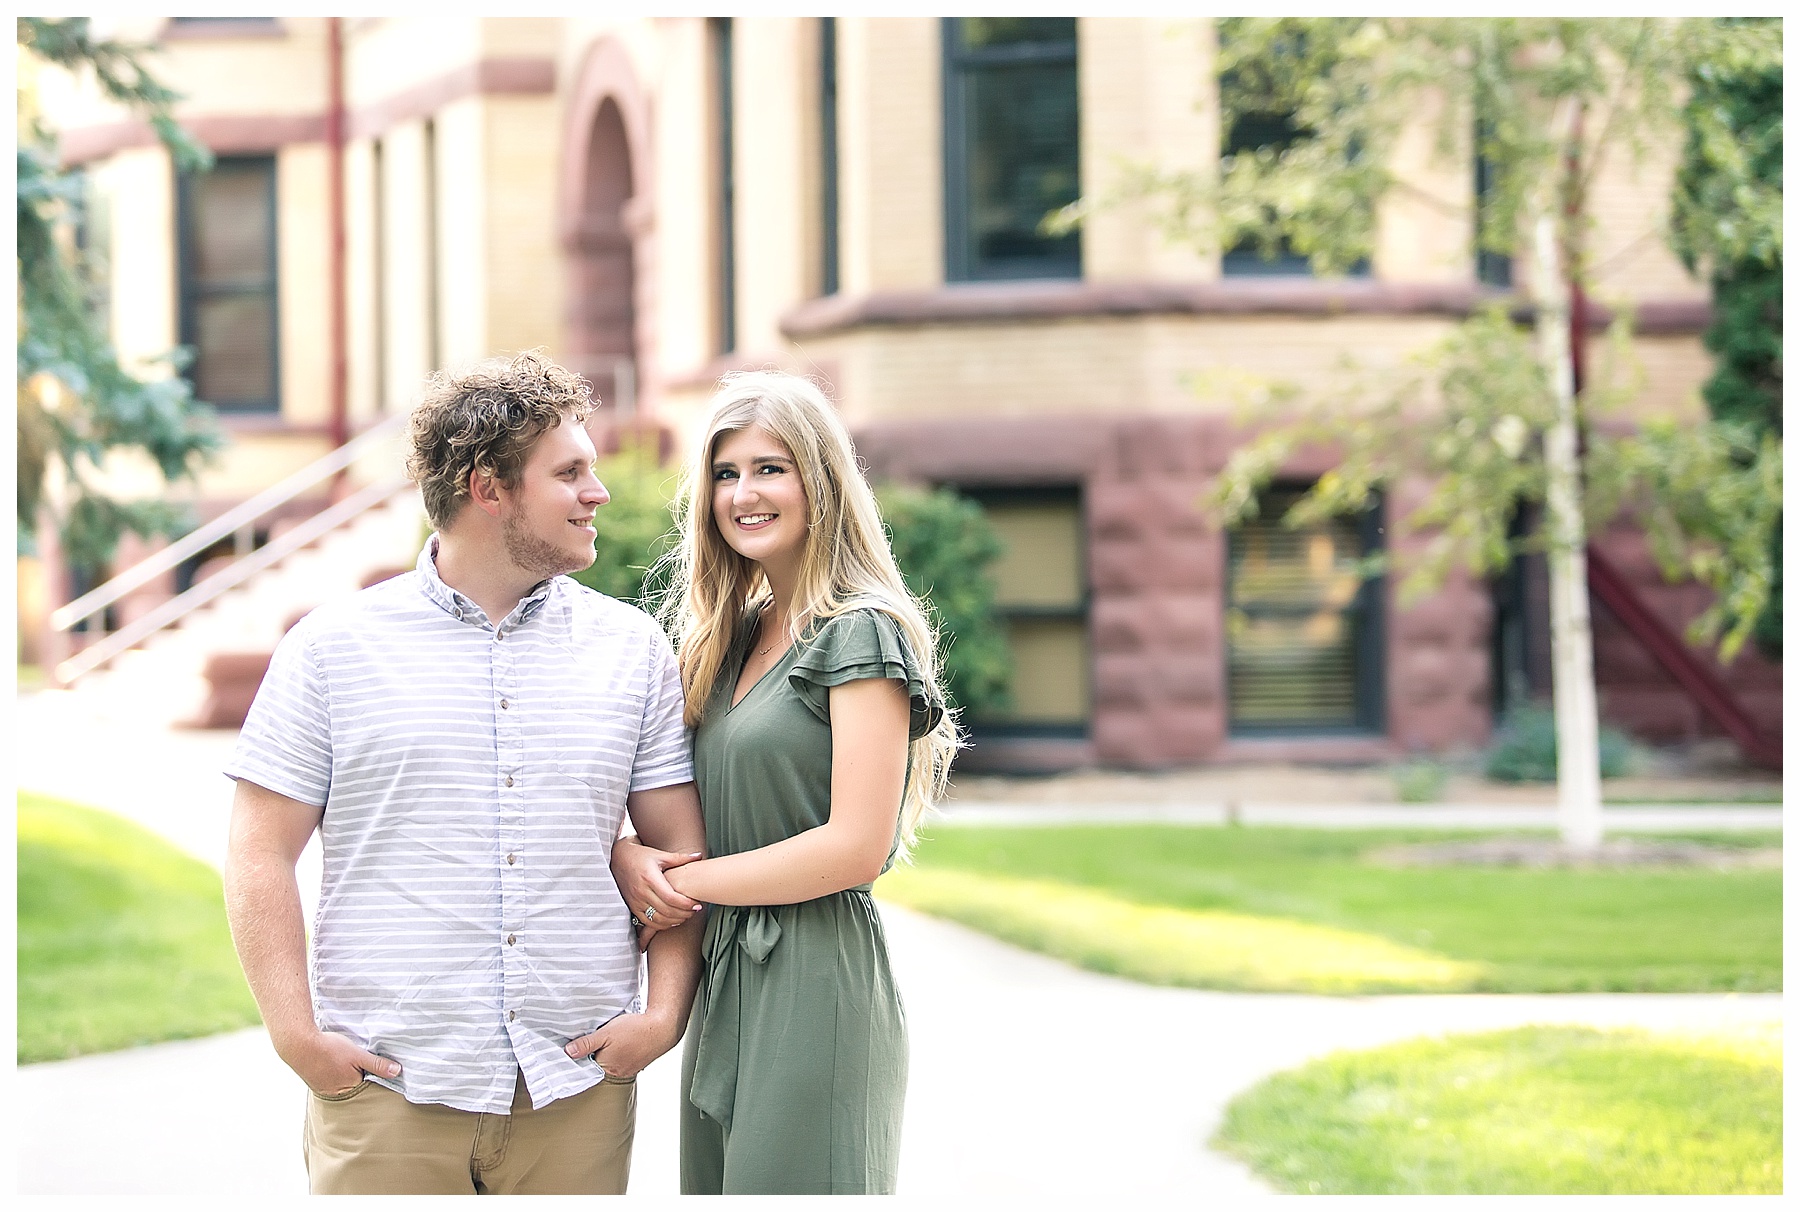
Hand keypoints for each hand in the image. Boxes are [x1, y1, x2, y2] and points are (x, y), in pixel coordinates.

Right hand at [276, 1027, 399, 1096]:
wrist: (298, 1044)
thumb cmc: (329, 1049)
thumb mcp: (358, 1055)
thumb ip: (377, 1064)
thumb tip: (397, 1072)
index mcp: (348, 1088)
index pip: (367, 1086)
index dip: (372, 1075)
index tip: (375, 1067)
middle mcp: (335, 1093)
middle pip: (354, 1085)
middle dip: (358, 1075)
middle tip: (356, 1061)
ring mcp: (322, 1088)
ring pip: (341, 1082)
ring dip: (344, 1073)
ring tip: (343, 1060)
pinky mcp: (313, 1081)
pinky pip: (328, 1079)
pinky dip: (333, 1071)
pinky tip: (332, 1061)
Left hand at [564, 1011, 683, 1080]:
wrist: (662, 1028)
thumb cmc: (635, 1030)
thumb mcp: (606, 1033)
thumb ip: (586, 1044)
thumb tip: (568, 1052)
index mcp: (606, 1067)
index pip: (586, 1067)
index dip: (581, 1057)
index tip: (578, 1048)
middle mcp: (617, 1073)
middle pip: (598, 1066)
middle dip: (595, 1054)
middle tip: (595, 1039)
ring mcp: (629, 1070)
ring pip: (611, 1063)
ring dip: (608, 1054)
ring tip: (611, 1040)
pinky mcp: (637, 1064)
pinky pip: (623, 1061)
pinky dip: (620, 1053)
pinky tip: (623, 1043)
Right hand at [612, 835, 703, 933]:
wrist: (618, 859)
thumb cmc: (641, 856)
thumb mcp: (660, 855)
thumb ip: (680, 858)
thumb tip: (699, 856)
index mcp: (650, 878)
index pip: (670, 897)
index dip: (686, 904)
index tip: (697, 904)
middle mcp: (641, 891)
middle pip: (666, 910)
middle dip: (684, 913)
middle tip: (695, 910)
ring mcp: (635, 901)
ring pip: (657, 919)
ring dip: (674, 921)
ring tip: (686, 915)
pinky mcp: (632, 907)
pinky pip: (648, 922)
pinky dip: (662, 925)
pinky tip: (672, 920)